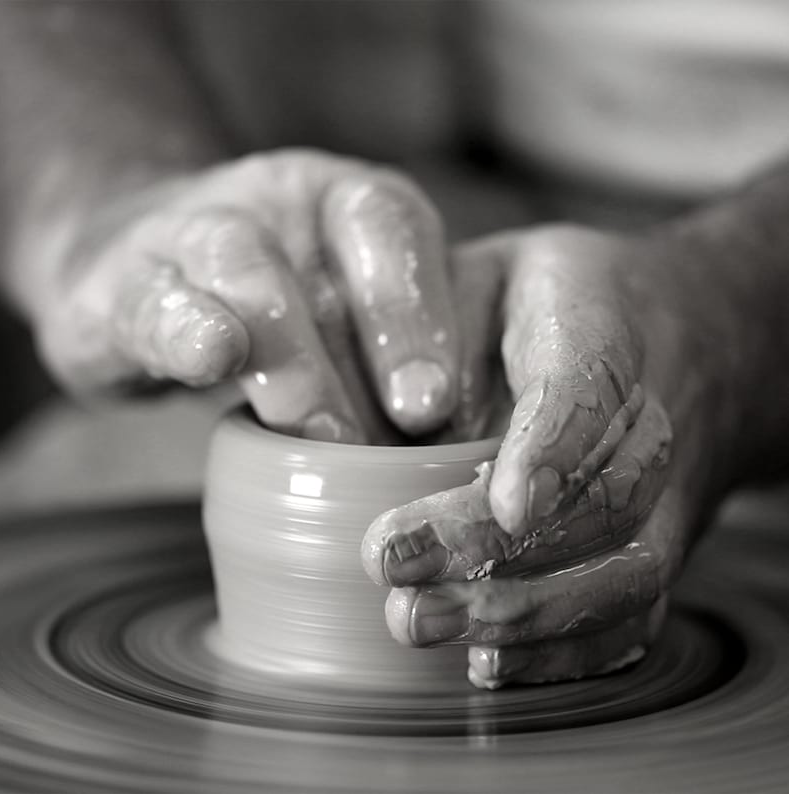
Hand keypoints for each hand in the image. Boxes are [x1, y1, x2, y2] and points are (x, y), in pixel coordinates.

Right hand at [37, 149, 459, 441]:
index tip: (441, 404)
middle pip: (353, 236)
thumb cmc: (272, 310)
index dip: (429, 312)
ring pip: (248, 264)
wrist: (129, 261)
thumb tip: (449, 455)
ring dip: (293, 354)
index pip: (405, 228)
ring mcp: (197, 225)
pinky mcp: (121, 278)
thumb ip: (390, 368)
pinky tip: (210, 355)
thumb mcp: (341, 324)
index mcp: (352, 206)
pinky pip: (155, 301)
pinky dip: (186, 328)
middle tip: (412, 419)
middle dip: (392, 327)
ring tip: (316, 430)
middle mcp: (286, 199)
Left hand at [364, 224, 741, 686]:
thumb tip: (394, 413)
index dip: (555, 447)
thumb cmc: (549, 299)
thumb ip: (432, 321)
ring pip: (627, 570)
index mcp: (601, 323)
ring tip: (420, 622)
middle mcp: (651, 417)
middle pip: (604, 497)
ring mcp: (666, 491)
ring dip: (525, 612)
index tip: (504, 501)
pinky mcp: (655, 542)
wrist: (678, 332)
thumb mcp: (482, 273)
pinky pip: (635, 611)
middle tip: (391, 564)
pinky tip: (489, 662)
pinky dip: (567, 651)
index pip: (590, 386)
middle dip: (496, 546)